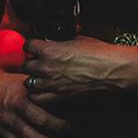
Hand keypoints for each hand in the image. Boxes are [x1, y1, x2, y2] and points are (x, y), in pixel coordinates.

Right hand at [0, 62, 70, 137]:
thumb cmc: (11, 77)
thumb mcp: (26, 74)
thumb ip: (43, 79)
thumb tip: (66, 76)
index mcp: (18, 99)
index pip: (38, 117)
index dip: (54, 124)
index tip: (67, 126)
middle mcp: (10, 116)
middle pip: (31, 137)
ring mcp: (4, 128)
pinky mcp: (0, 136)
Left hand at [20, 35, 137, 101]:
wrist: (112, 69)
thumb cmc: (100, 53)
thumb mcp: (79, 39)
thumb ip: (62, 42)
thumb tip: (56, 42)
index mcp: (51, 50)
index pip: (28, 45)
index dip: (31, 45)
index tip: (34, 46)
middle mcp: (47, 67)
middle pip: (25, 65)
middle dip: (32, 62)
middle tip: (39, 61)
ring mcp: (51, 83)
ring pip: (28, 82)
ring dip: (34, 78)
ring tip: (41, 76)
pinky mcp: (59, 95)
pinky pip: (37, 98)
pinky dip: (38, 94)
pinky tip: (44, 89)